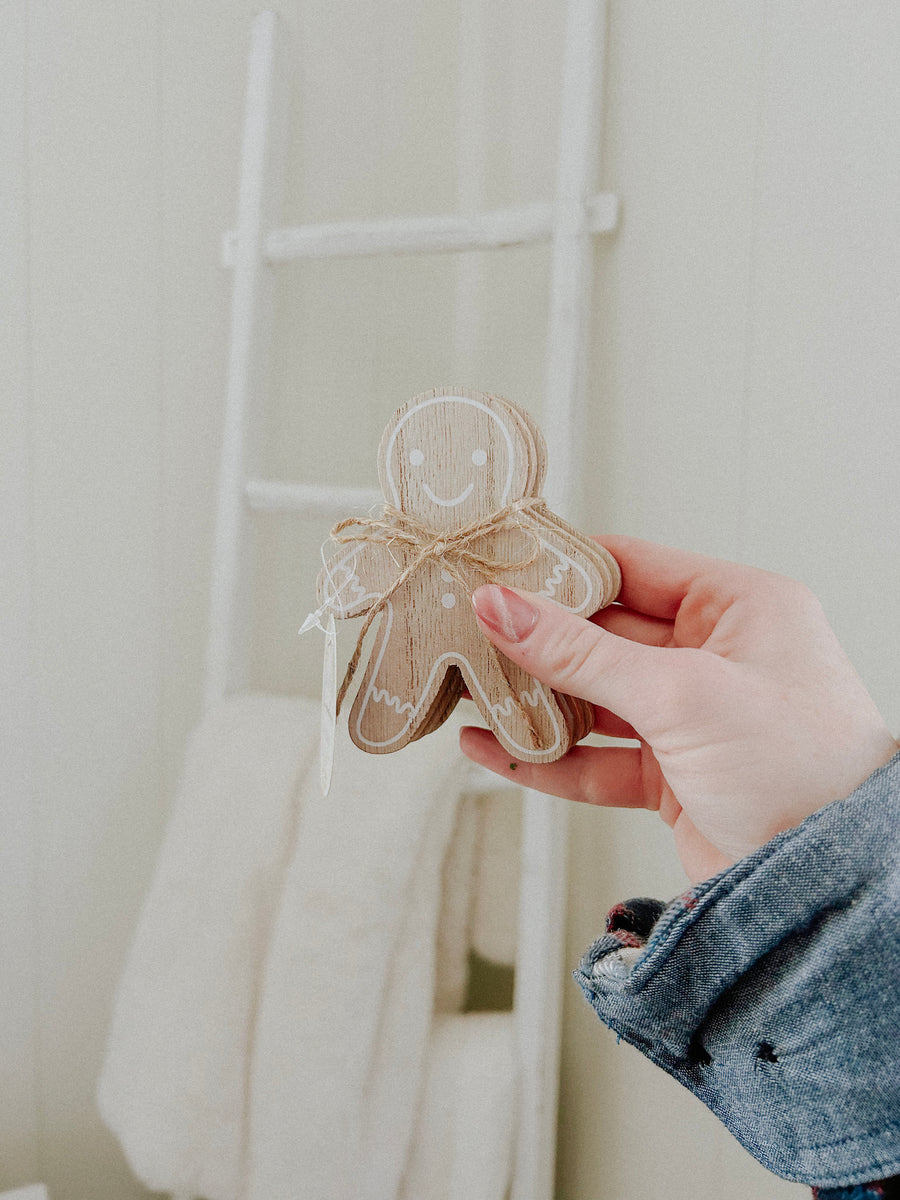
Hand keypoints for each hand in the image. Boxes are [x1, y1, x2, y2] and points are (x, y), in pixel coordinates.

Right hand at [461, 536, 898, 883]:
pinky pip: (597, 757)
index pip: (631, 567)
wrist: (833, 888)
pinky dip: (547, 756)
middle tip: (469, 637)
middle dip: (537, 643)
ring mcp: (692, 717)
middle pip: (603, 635)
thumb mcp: (681, 694)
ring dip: (535, 702)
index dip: (561, 571)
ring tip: (470, 694)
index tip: (497, 575)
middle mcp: (715, 655)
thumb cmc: (801, 770)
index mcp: (737, 607)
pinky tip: (494, 749)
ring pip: (594, 699)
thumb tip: (502, 606)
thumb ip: (581, 653)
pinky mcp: (673, 775)